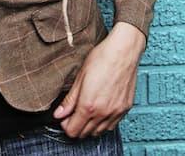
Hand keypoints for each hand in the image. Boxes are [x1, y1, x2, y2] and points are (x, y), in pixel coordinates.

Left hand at [51, 22, 145, 137]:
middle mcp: (103, 113)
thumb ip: (69, 100)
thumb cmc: (102, 58)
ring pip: (99, 132)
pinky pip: (112, 125)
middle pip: (85, 134)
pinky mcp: (125, 108)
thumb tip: (59, 114)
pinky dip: (104, 123)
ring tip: (87, 112)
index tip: (65, 117)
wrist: (124, 51)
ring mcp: (116, 112)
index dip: (65, 125)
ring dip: (90, 126)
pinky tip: (100, 111)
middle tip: (74, 113)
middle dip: (76, 126)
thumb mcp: (80, 77)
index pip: (73, 131)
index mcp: (88, 105)